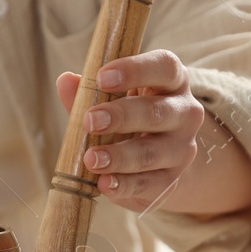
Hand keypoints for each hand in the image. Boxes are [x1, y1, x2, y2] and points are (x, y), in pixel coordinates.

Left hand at [55, 49, 205, 213]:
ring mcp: (181, 149)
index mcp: (172, 82)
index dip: (135, 69)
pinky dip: (124, 185)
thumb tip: (65, 81)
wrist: (160, 164)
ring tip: (91, 158)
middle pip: (156, 112)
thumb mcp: (113, 101)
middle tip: (91, 121)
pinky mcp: (172, 180)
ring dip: (119, 156)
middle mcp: (185, 113)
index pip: (164, 67)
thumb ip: (89, 93)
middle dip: (121, 116)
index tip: (102, 77)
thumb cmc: (132, 121)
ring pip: (151, 152)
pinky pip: (148, 184)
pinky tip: (103, 183)